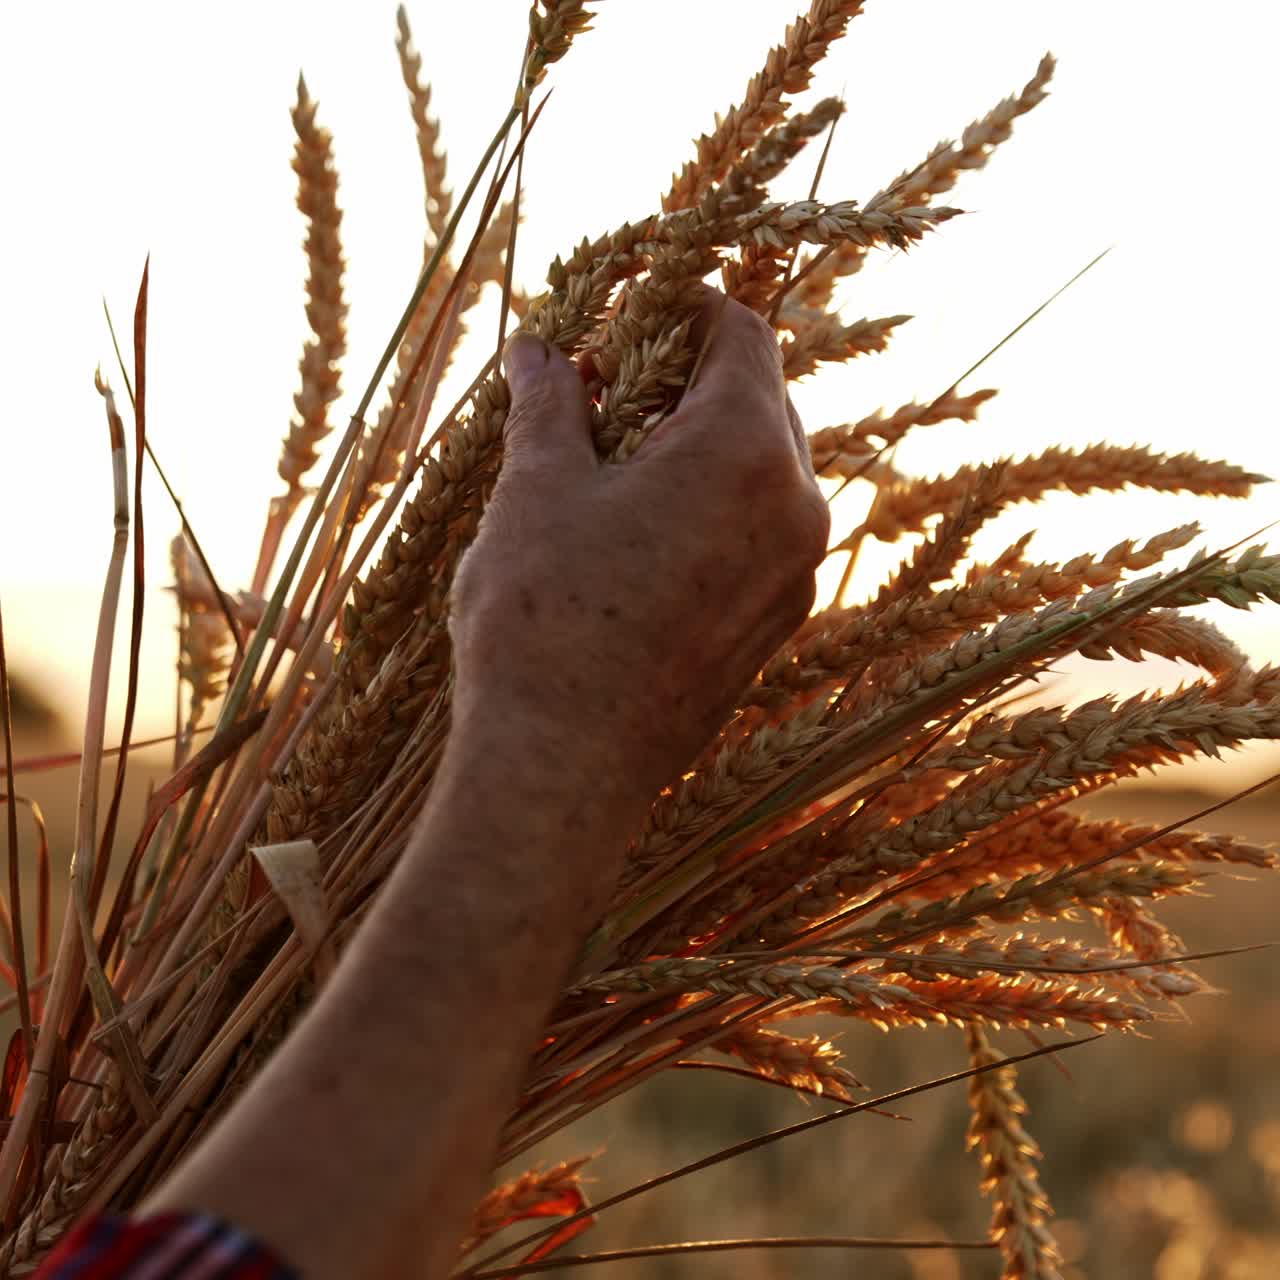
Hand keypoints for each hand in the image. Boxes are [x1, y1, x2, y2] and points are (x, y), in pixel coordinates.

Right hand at [449, 290, 829, 805]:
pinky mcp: (778, 621)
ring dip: (701, 443)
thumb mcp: (536, 489)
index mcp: (745, 449)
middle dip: (689, 377)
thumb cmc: (543, 620)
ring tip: (619, 461)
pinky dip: (716, 505)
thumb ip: (550, 404)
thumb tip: (537, 349)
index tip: (629, 316)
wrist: (565, 768)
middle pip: (761, 397)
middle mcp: (796, 505)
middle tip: (610, 389)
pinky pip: (762, 530)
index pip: (742, 333)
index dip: (685, 307)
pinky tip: (644, 529)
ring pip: (765, 467)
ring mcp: (797, 571)